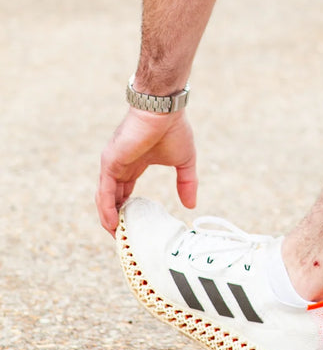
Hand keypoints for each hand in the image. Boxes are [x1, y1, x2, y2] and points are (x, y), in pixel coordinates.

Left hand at [96, 108, 197, 235]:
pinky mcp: (110, 163)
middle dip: (116, 220)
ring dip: (108, 219)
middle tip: (124, 239)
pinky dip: (106, 209)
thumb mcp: (184, 160)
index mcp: (135, 165)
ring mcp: (113, 165)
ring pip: (105, 199)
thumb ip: (186, 183)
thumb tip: (191, 206)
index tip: (132, 228)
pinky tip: (112, 224)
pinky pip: (104, 192)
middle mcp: (121, 167)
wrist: (164, 109)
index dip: (127, 212)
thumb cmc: (173, 128)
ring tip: (117, 238)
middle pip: (112, 199)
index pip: (125, 194)